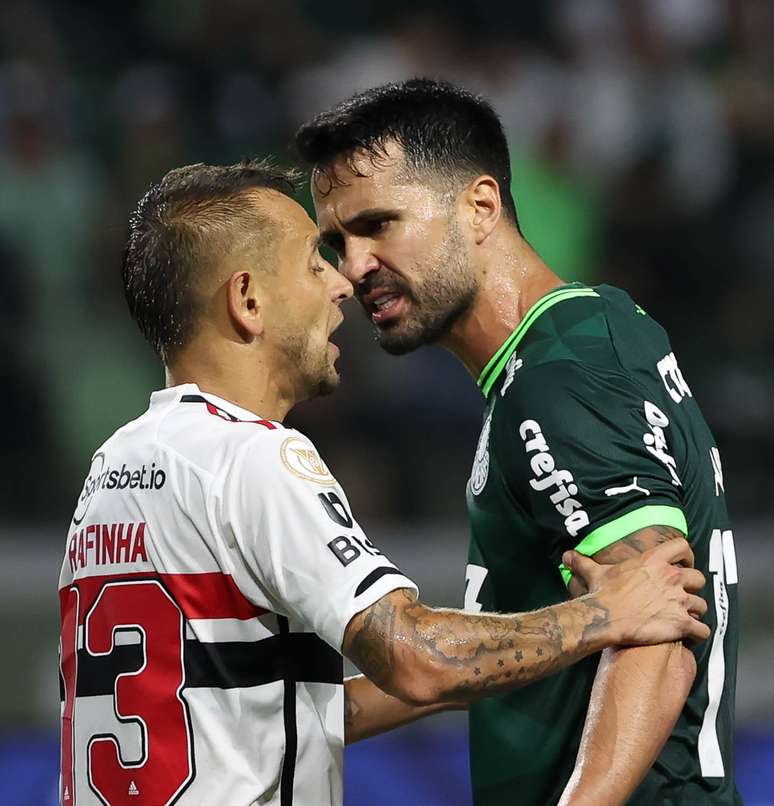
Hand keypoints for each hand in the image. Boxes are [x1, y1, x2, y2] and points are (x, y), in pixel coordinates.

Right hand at [562, 540, 709, 645]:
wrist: (605, 618)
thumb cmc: (602, 593)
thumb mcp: (594, 572)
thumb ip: (583, 561)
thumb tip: (567, 556)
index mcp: (654, 560)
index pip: (683, 547)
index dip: (686, 556)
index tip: (683, 564)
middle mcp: (671, 577)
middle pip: (698, 578)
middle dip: (693, 587)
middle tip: (684, 594)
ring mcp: (679, 600)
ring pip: (702, 604)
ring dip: (696, 611)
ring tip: (687, 616)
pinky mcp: (681, 623)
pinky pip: (703, 629)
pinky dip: (699, 633)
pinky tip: (691, 635)